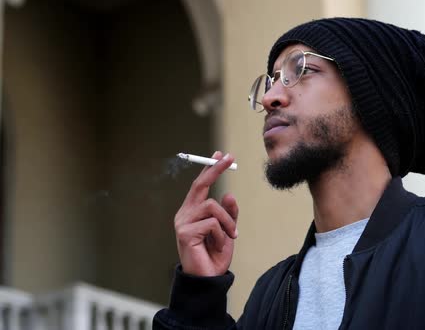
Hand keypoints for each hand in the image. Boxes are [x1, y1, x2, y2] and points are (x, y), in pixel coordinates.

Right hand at [174, 151, 238, 276]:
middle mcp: (184, 214)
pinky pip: (212, 223)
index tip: (220, 155)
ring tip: (231, 236)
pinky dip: (222, 233)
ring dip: (227, 221)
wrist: (209, 279)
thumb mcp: (227, 230)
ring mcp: (183, 223)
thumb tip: (229, 195)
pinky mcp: (185, 233)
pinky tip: (217, 245)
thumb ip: (228, 214)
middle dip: (215, 169)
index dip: (209, 169)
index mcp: (192, 212)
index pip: (199, 186)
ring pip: (213, 206)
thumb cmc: (215, 255)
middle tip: (229, 157)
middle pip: (200, 185)